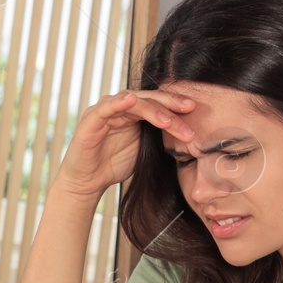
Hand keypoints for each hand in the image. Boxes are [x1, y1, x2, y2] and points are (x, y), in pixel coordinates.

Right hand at [54, 89, 195, 199]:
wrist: (87, 183)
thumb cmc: (114, 165)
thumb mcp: (144, 150)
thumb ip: (160, 137)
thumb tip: (190, 134)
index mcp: (134, 112)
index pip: (158, 103)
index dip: (176, 105)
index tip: (195, 110)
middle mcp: (120, 107)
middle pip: (149, 99)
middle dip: (170, 104)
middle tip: (190, 108)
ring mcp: (105, 111)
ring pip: (132, 102)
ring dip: (152, 110)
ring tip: (168, 120)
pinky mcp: (90, 120)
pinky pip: (106, 107)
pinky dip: (118, 102)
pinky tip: (131, 100)